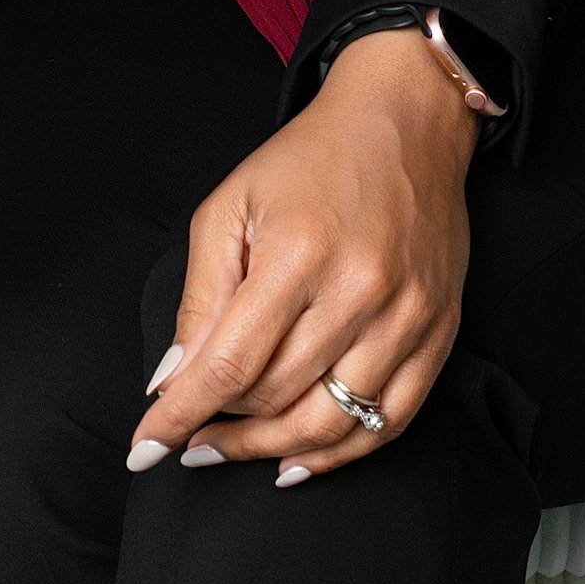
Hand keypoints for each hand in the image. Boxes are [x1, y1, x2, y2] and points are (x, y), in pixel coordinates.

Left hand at [125, 34, 479, 485]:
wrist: (404, 123)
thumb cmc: (305, 162)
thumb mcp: (230, 208)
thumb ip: (200, 298)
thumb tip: (172, 381)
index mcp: (299, 253)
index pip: (230, 364)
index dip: (181, 414)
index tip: (144, 450)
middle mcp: (360, 290)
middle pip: (277, 397)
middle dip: (220, 427)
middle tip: (187, 432)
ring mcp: (408, 316)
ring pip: (331, 422)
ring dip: (269, 450)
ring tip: (229, 448)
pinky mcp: (440, 331)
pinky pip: (390, 422)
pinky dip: (339, 454)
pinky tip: (295, 460)